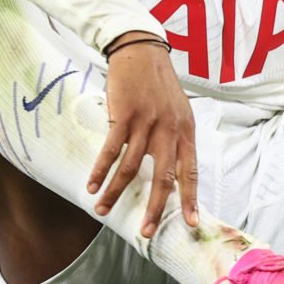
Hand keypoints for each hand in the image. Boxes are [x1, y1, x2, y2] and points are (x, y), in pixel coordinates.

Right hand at [87, 33, 198, 237]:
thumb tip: (169, 169)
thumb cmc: (159, 83)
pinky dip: (101, 170)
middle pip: (163, 177)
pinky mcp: (124, 115)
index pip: (191, 171)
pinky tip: (92, 185)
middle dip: (153, 208)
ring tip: (103, 210)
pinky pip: (111, 150)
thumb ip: (175, 138)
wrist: (141, 51)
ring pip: (131, 168)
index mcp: (185, 131)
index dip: (190, 199)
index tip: (190, 223)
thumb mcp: (178, 110)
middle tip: (145, 232)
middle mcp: (169, 130)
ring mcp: (146, 123)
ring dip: (116, 192)